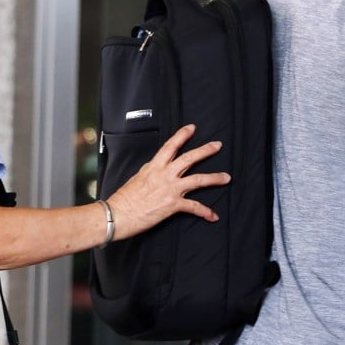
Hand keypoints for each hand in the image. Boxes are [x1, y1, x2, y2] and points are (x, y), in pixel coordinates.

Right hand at [106, 124, 229, 238]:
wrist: (117, 215)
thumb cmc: (123, 200)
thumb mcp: (136, 178)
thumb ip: (150, 173)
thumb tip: (156, 171)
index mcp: (154, 167)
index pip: (170, 146)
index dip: (182, 136)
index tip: (192, 128)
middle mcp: (164, 175)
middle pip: (189, 158)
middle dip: (205, 150)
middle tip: (218, 145)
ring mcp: (170, 189)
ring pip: (198, 179)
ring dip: (214, 178)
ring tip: (226, 177)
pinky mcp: (173, 204)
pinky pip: (194, 207)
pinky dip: (205, 211)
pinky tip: (214, 216)